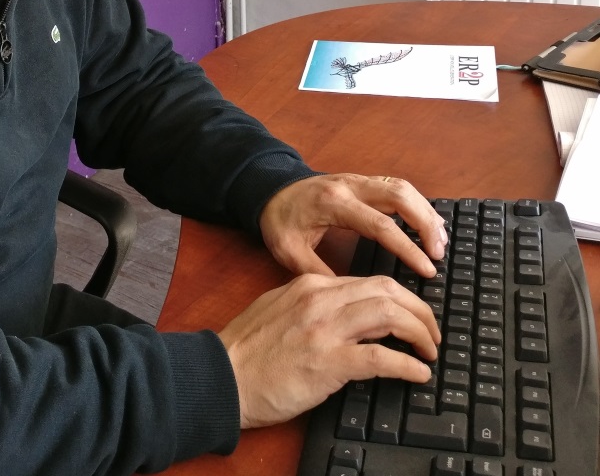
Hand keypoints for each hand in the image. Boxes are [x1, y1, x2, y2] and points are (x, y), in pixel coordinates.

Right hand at [218, 272, 439, 427]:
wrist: (222, 374)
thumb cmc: (247, 349)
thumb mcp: (279, 307)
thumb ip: (310, 303)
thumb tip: (345, 312)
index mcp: (310, 284)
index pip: (369, 280)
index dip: (400, 297)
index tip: (413, 314)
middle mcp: (320, 299)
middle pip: (387, 290)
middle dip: (420, 310)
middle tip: (432, 332)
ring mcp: (324, 330)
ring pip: (389, 314)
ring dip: (420, 332)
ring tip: (430, 350)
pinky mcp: (327, 363)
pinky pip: (380, 358)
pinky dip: (406, 365)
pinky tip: (418, 374)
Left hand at [259, 173, 447, 278]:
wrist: (266, 189)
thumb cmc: (278, 220)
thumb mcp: (288, 251)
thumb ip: (318, 273)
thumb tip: (350, 299)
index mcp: (334, 204)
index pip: (380, 224)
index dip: (407, 248)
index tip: (427, 270)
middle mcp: (350, 186)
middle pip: (400, 196)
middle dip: (425, 224)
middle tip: (440, 255)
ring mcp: (357, 180)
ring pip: (402, 187)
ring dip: (425, 212)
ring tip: (441, 241)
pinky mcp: (361, 181)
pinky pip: (396, 186)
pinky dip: (416, 203)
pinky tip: (427, 223)